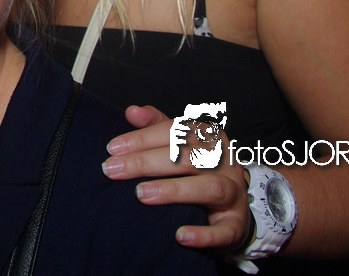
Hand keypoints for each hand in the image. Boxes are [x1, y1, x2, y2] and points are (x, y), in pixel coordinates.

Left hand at [102, 105, 248, 250]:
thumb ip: (156, 126)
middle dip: (147, 162)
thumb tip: (131, 111)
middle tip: (113, 169)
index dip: (143, 137)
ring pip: (209, 187)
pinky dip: (203, 234)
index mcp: (210, 138)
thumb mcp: (180, 144)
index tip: (112, 148)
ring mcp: (234, 193)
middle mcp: (225, 162)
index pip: (176, 131)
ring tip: (141, 194)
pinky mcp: (236, 224)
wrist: (233, 207)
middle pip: (187, 157)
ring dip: (174, 190)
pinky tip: (179, 236)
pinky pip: (224, 230)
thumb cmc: (199, 169)